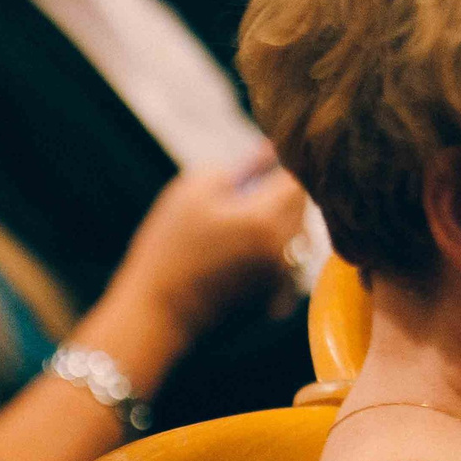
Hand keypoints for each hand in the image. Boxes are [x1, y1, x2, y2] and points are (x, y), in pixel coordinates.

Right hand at [114, 148, 309, 341]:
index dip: (281, 162)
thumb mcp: (192, 192)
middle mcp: (285, 246)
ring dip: (278, 216)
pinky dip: (271, 242)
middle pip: (302, 202)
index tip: (261, 159)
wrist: (158, 310)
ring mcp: (284, 271)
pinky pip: (287, 253)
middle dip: (280, 189)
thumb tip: (270, 150)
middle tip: (244, 189)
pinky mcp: (276, 289)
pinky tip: (238, 247)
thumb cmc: (169, 247)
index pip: (298, 175)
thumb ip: (239, 166)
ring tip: (238, 221)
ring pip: (298, 228)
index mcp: (267, 217)